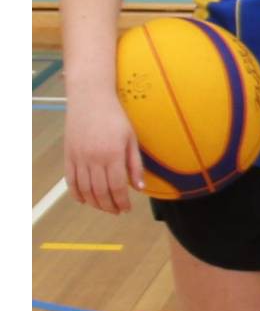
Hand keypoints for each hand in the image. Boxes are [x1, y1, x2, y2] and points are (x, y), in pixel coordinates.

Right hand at [63, 89, 147, 217]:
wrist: (90, 99)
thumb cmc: (115, 117)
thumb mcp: (131, 139)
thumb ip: (135, 165)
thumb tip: (139, 188)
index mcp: (112, 154)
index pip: (116, 187)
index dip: (122, 201)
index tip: (127, 209)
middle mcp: (93, 158)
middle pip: (100, 191)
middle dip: (109, 206)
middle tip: (116, 211)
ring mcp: (78, 157)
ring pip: (84, 189)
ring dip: (94, 203)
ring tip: (104, 207)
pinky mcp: (68, 155)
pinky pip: (70, 180)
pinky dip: (76, 193)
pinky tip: (84, 200)